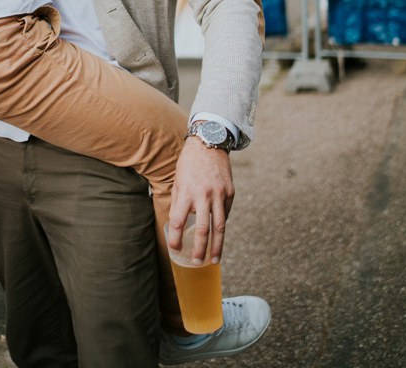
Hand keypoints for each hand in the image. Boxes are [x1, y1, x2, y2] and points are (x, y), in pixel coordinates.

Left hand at [167, 139, 234, 264]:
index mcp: (186, 193)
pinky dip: (221, 225)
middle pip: (202, 230)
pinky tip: (219, 235)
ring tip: (214, 260)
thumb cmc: (189, 164)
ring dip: (217, 246)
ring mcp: (219, 194)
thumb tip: (178, 226)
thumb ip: (179, 204)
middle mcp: (203, 195)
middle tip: (197, 263)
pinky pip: (225, 213)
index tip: (174, 250)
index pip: (177, 223)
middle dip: (199, 250)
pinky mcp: (230, 192)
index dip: (175, 239)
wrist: (209, 143)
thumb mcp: (178, 182)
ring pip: (219, 227)